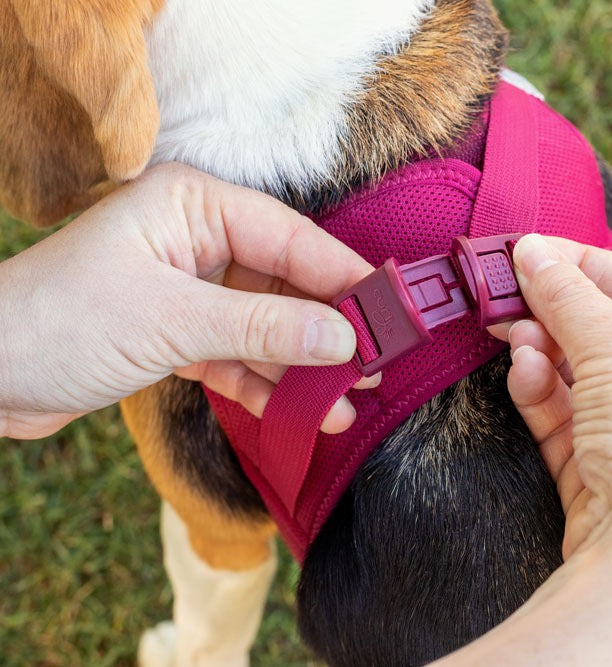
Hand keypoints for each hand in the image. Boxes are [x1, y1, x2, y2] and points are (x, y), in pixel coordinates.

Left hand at [0, 163, 374, 438]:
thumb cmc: (59, 323)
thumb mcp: (172, 321)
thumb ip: (264, 328)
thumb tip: (343, 338)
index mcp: (192, 207)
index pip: (289, 238)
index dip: (343, 277)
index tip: (390, 312)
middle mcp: (197, 240)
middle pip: (285, 283)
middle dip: (329, 329)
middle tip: (378, 364)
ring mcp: (191, 288)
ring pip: (267, 325)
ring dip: (304, 366)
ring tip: (350, 402)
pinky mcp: (181, 333)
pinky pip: (240, 354)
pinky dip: (267, 383)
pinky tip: (303, 413)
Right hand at [445, 234, 611, 664]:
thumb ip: (570, 296)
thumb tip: (530, 250)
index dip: (585, 264)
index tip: (528, 250)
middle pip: (609, 329)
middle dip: (555, 310)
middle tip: (501, 291)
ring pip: (580, 372)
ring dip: (543, 349)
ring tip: (509, 333)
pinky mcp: (605, 470)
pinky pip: (567, 414)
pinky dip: (541, 391)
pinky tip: (522, 374)